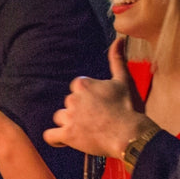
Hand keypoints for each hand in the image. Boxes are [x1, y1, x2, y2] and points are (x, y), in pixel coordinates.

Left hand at [43, 38, 150, 156]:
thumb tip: (118, 39)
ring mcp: (69, 117)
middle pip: (69, 103)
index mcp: (82, 84)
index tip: (99, 106)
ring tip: (85, 131)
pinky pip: (50, 136)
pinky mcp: (68, 135)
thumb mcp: (123, 81)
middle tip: (96, 120)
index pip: (77, 89)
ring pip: (60, 117)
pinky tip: (64, 139)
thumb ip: (117, 59)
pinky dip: (55, 138)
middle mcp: (73, 99)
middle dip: (79, 111)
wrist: (129, 134)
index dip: (88, 98)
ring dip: (69, 123)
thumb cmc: (128, 108)